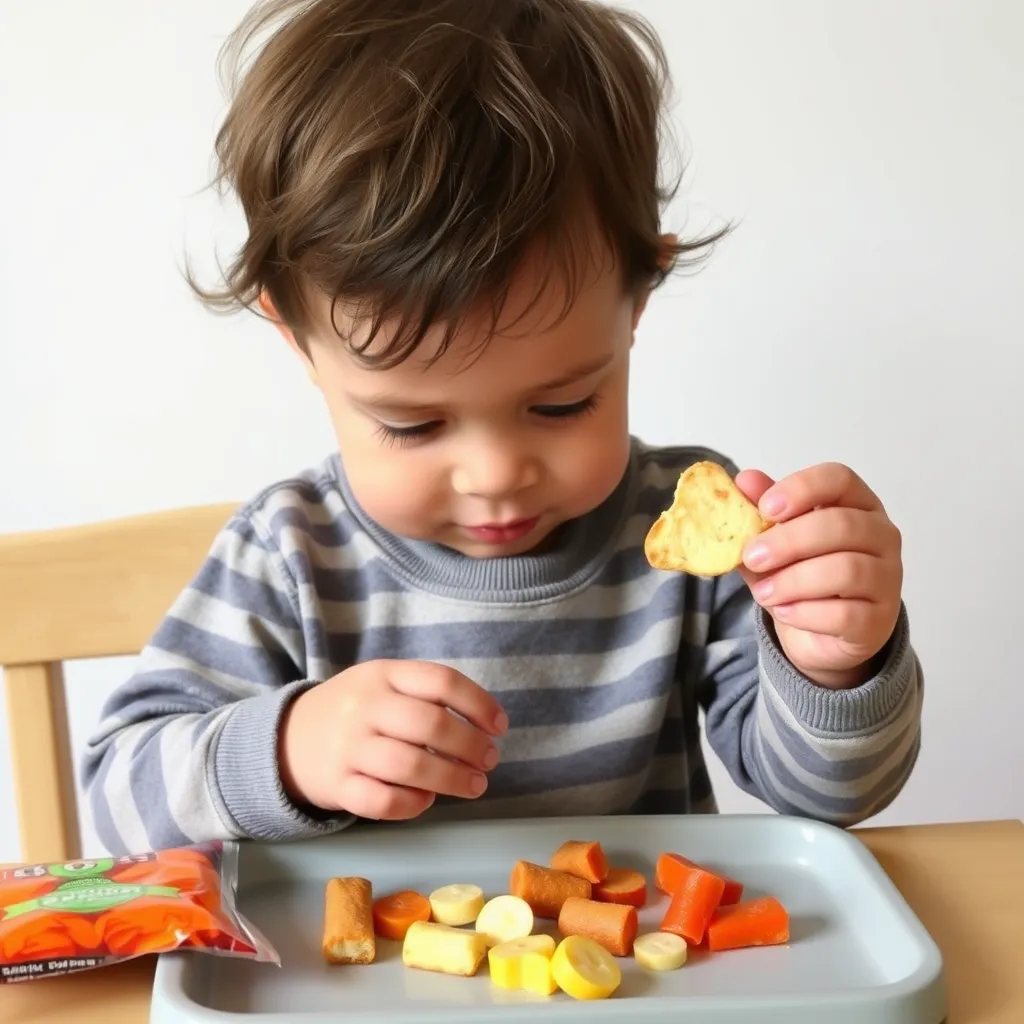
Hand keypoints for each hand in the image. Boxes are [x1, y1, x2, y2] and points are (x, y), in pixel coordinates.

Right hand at [278, 660, 507, 818]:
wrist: (288, 739)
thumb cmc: (355, 711)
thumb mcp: (383, 685)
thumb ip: (425, 696)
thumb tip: (483, 728)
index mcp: (382, 674)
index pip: (440, 681)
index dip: (478, 703)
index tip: (499, 726)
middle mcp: (364, 707)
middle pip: (430, 725)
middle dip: (470, 746)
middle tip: (489, 760)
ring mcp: (348, 748)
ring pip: (410, 767)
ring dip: (453, 779)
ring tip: (475, 785)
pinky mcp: (337, 786)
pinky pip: (383, 802)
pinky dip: (414, 804)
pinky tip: (428, 799)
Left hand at [735, 463, 902, 687]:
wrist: (821, 631)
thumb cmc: (802, 574)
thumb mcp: (776, 540)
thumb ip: (762, 512)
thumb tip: (745, 480)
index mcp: (857, 504)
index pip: (839, 479)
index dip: (802, 488)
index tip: (765, 508)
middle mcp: (881, 536)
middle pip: (843, 524)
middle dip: (789, 541)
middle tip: (753, 557)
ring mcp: (887, 578)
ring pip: (846, 570)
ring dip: (794, 581)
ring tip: (763, 592)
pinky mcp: (879, 620)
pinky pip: (845, 614)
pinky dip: (806, 613)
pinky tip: (784, 611)